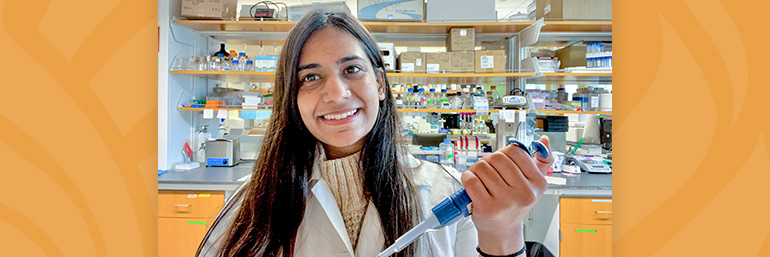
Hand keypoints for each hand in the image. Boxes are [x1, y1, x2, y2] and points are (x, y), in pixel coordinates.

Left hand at [460, 136, 553, 254]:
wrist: (502, 230)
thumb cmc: (514, 204)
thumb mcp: (532, 185)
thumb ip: (541, 161)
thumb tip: (544, 140)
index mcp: (538, 183)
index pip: (515, 151)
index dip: (504, 153)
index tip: (502, 163)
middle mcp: (525, 193)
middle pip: (497, 157)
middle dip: (488, 161)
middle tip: (489, 172)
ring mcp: (506, 201)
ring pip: (482, 167)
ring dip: (476, 170)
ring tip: (481, 180)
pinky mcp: (487, 208)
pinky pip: (471, 179)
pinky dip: (467, 178)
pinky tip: (472, 185)